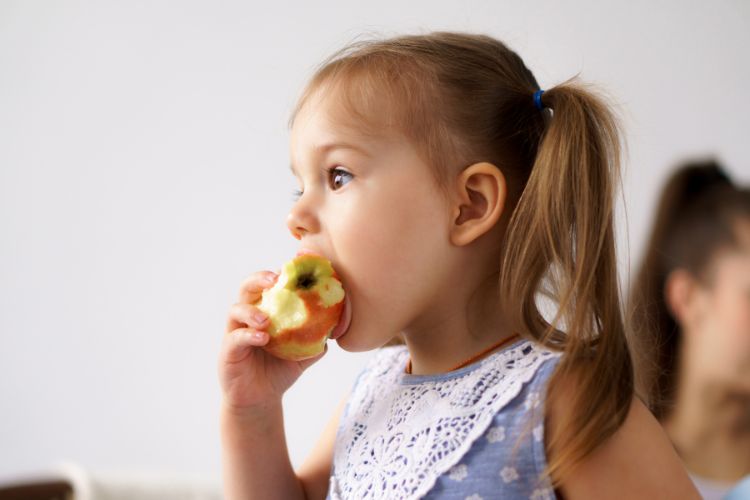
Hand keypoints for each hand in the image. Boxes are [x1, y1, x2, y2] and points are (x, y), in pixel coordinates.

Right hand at [219, 270, 325, 411]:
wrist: (261, 400)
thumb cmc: (279, 370)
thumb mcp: (302, 354)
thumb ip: (316, 339)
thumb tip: (336, 326)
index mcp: (264, 311)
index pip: (267, 285)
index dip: (278, 274)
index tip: (292, 269)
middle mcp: (247, 317)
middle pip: (246, 288)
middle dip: (258, 280)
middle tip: (274, 280)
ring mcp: (234, 332)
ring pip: (235, 310)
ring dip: (251, 311)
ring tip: (266, 320)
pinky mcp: (227, 351)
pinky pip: (235, 338)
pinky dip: (248, 335)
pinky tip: (263, 338)